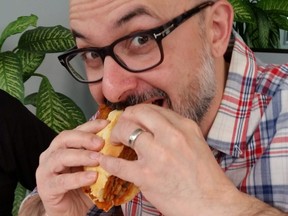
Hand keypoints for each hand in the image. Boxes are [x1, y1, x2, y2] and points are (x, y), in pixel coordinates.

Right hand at [36, 119, 108, 215]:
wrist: (69, 211)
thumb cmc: (81, 186)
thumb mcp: (92, 167)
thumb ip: (99, 156)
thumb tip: (118, 144)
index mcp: (62, 147)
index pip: (75, 130)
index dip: (91, 126)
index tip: (107, 124)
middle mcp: (51, 155)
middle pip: (64, 138)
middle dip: (84, 138)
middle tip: (101, 143)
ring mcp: (46, 170)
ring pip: (60, 157)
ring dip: (81, 156)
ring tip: (98, 160)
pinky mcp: (46, 188)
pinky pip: (61, 181)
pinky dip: (78, 178)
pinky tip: (92, 177)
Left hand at [96, 104, 243, 214]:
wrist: (213, 204)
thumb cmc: (205, 176)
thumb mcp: (195, 143)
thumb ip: (176, 130)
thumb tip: (153, 125)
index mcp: (184, 126)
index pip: (152, 109)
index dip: (137, 112)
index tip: (131, 118)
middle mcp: (171, 136)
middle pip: (137, 114)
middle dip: (124, 118)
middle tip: (120, 126)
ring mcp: (158, 155)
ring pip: (126, 131)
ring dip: (116, 135)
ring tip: (115, 142)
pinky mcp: (147, 176)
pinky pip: (118, 164)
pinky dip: (108, 161)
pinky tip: (104, 160)